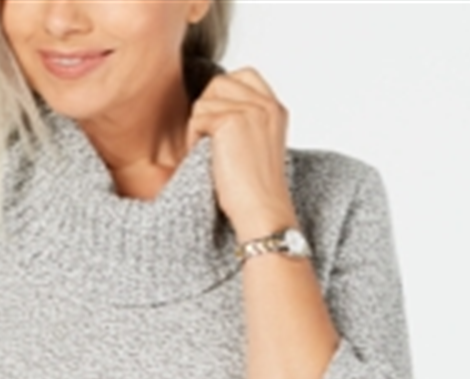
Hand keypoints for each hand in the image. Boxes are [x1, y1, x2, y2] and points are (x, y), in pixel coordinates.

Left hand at [185, 68, 296, 239]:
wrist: (262, 211)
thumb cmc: (256, 192)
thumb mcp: (258, 147)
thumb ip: (246, 122)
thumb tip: (214, 109)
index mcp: (275, 110)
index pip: (244, 76)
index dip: (223, 95)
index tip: (218, 124)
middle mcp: (266, 105)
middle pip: (219, 84)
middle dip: (207, 110)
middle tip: (209, 140)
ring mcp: (250, 110)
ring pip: (205, 101)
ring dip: (198, 127)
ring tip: (209, 153)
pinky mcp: (231, 121)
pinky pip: (197, 118)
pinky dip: (194, 139)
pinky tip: (204, 157)